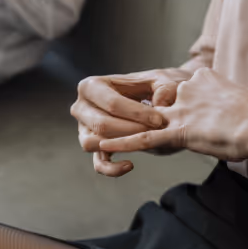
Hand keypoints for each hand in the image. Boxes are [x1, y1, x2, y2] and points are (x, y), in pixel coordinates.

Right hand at [71, 68, 193, 176]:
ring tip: (144, 141)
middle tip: (156, 132)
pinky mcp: (94, 147)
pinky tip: (130, 164)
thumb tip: (159, 103)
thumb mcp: (164, 80)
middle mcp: (81, 107)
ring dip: (121, 145)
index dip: (137, 113)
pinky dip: (111, 168)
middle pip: (101, 124)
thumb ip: (166, 88)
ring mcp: (84, 128)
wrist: (155, 99)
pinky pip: (98, 163)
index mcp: (92, 86)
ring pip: (93, 143)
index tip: (160, 120)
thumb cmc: (154, 88)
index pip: (111, 103)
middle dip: (131, 131)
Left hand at [98, 68, 247, 180]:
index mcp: (204, 79)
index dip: (172, 102)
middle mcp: (187, 90)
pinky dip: (123, 143)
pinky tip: (105, 145)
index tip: (170, 108)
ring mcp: (182, 110)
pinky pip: (144, 138)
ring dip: (120, 127)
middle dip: (143, 114)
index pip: (178, 90)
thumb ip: (242, 100)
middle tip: (130, 119)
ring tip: (98, 132)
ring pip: (144, 120)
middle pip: (159, 103)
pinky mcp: (180, 131)